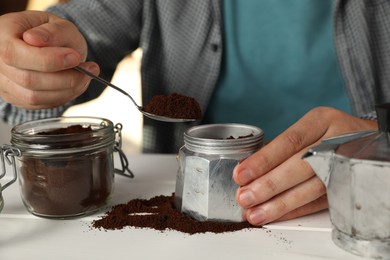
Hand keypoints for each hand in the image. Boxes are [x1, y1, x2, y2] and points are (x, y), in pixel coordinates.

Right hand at [0, 10, 99, 108]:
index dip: (49, 59)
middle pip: (28, 80)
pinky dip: (63, 96)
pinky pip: (41, 105)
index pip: (15, 54)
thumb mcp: (57, 24)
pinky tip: (75, 84)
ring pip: (35, 97)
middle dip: (65, 78)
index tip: (76, 57)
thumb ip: (51, 32)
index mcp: (0, 36)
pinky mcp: (18, 99)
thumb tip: (36, 40)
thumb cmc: (50, 33)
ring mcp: (5, 84)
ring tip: (86, 76)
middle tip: (90, 69)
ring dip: (67, 90)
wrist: (47, 46)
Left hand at [233, 107, 377, 225]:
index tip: (241, 174)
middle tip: (245, 196)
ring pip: (311, 187)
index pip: (290, 141)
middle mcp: (336, 140)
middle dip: (269, 184)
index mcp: (322, 120)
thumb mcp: (308, 127)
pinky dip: (295, 210)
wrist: (367, 139)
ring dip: (280, 203)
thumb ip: (280, 147)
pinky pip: (318, 202)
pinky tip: (276, 214)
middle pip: (300, 165)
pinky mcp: (346, 186)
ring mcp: (345, 165)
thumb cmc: (328, 132)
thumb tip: (247, 168)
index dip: (264, 159)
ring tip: (256, 213)